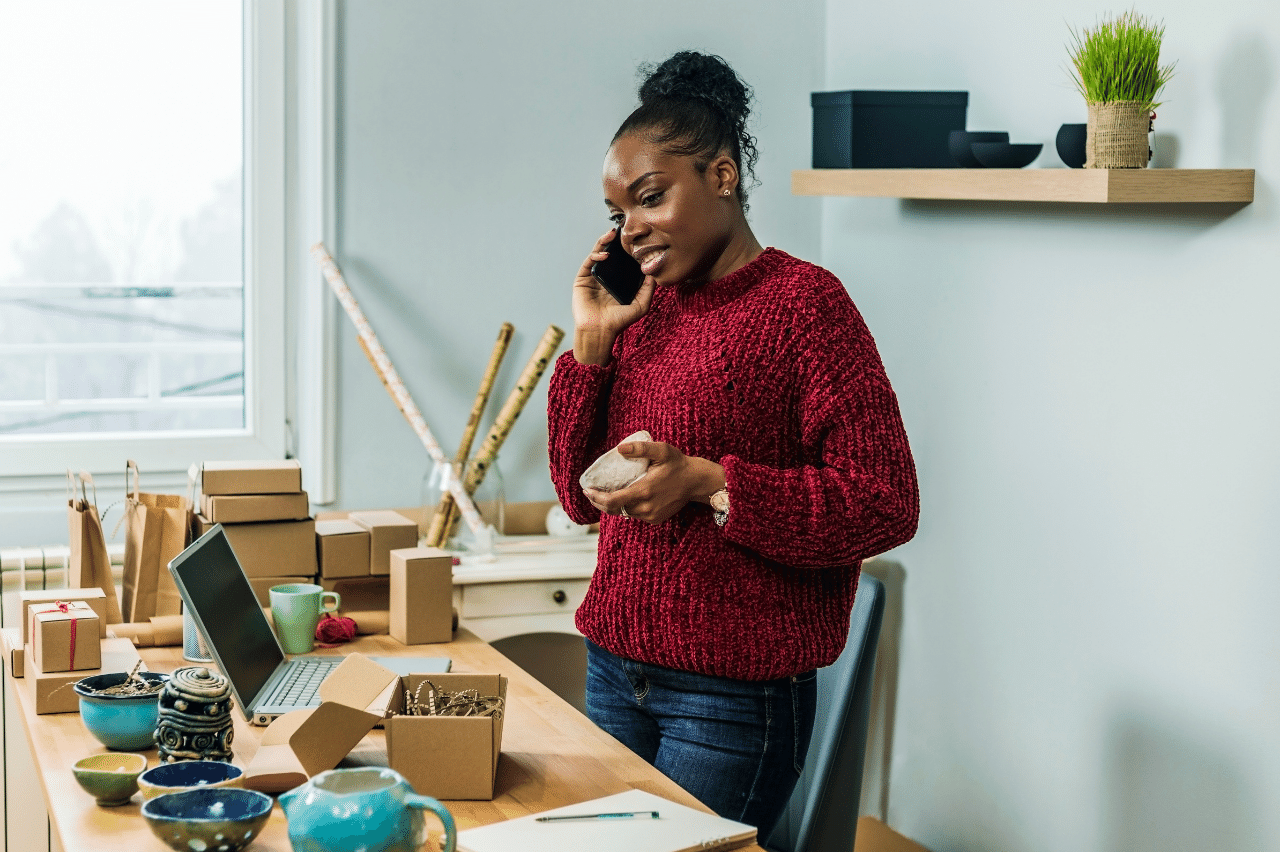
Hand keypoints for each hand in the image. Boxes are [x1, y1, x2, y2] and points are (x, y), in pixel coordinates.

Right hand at [572, 229, 654, 364]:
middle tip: (623, 230)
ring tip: (612, 234)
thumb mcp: (641, 305)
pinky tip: (605, 254)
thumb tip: (655, 271)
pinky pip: (589, 262)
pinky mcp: (582, 278)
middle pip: (611, 253)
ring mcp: (594, 276)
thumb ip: (649, 289)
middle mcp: (606, 276)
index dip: (629, 249)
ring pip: (598, 253)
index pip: (624, 260)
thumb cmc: (619, 321)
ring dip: (604, 242)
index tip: (637, 238)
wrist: (599, 331)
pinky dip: (596, 255)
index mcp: (619, 281)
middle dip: (616, 241)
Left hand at [583, 440, 724, 524]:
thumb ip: (640, 448)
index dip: (596, 498)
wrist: (696, 481)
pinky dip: (626, 508)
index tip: (587, 490)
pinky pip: (635, 515)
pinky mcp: (656, 519)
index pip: (612, 501)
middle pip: (615, 510)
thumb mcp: (661, 450)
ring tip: (603, 495)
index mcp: (644, 491)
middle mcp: (646, 507)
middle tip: (590, 493)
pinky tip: (623, 499)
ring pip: (624, 513)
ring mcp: (651, 516)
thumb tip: (619, 449)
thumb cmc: (678, 464)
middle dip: (599, 503)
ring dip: (612, 506)